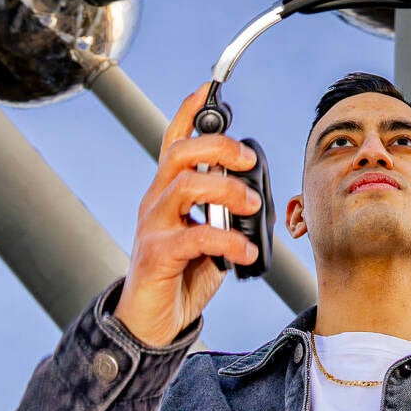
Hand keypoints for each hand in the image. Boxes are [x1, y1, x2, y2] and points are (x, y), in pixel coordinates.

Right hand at [113, 84, 260, 346]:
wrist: (151, 320)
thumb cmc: (182, 274)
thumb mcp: (210, 236)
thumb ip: (227, 214)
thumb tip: (258, 199)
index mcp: (169, 192)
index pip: (175, 141)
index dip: (190, 114)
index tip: (208, 90)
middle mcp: (157, 201)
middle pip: (180, 154)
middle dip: (219, 148)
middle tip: (250, 161)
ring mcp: (153, 226)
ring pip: (184, 186)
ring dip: (227, 189)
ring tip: (254, 206)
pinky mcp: (156, 254)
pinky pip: (194, 237)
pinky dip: (227, 241)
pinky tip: (245, 252)